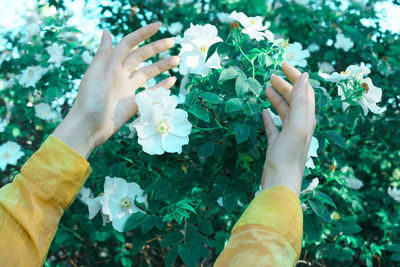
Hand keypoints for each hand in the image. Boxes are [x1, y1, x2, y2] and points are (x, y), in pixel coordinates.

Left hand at [53, 23, 179, 157]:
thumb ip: (103, 54)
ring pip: (148, 73)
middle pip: (141, 56)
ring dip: (162, 66)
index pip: (129, 44)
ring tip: (176, 59)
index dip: (142, 34)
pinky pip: (150, 92)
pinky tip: (172, 80)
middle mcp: (120, 74)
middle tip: (173, 42)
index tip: (158, 26)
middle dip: (156, 48)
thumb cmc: (89, 101)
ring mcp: (128, 89)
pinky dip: (161, 86)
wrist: (89, 127)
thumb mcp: (95, 75)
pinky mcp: (134, 103)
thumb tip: (106, 31)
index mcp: (110, 65)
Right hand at [261, 62, 315, 195]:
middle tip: (271, 75)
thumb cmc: (288, 155)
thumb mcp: (297, 124)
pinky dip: (269, 117)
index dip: (296, 77)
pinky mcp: (277, 144)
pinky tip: (263, 111)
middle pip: (294, 99)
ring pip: (284, 111)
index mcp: (307, 119)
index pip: (305, 91)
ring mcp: (288, 135)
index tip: (283, 64)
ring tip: (266, 88)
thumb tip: (306, 76)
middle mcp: (300, 125)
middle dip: (285, 85)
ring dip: (277, 98)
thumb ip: (302, 101)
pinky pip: (274, 126)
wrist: (280, 182)